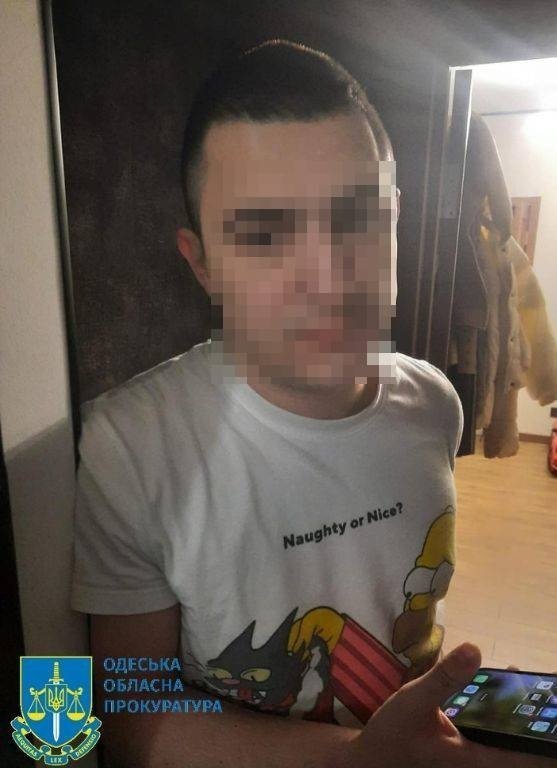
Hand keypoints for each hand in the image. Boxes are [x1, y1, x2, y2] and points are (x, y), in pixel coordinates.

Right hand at [335, 643, 555, 767]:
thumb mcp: (415, 701)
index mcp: (475, 758)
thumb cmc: (393, 735)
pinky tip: (501, 687)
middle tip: (548, 693)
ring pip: (510, 741)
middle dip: (539, 723)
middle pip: (524, 750)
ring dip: (523, 717)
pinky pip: (496, 734)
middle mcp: (480, 761)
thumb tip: (475, 649)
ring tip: (535, 686)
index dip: (549, 743)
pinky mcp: (467, 748)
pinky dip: (504, 713)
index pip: (526, 757)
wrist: (373, 758)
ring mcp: (474, 756)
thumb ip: (444, 678)